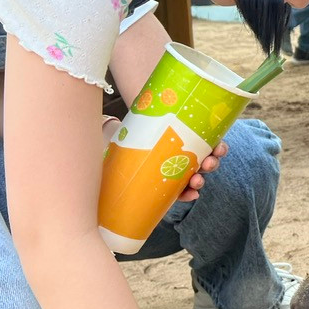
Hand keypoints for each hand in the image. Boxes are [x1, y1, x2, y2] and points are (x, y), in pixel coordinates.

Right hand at [102, 118, 227, 200]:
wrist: (139, 113)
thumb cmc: (126, 138)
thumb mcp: (118, 153)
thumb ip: (111, 164)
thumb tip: (89, 171)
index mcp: (163, 174)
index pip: (178, 190)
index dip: (187, 194)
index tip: (193, 195)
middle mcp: (179, 165)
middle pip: (194, 177)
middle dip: (199, 179)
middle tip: (197, 179)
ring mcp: (191, 151)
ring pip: (207, 162)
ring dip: (212, 164)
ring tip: (210, 161)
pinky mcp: (199, 135)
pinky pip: (213, 142)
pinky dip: (218, 146)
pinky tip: (218, 146)